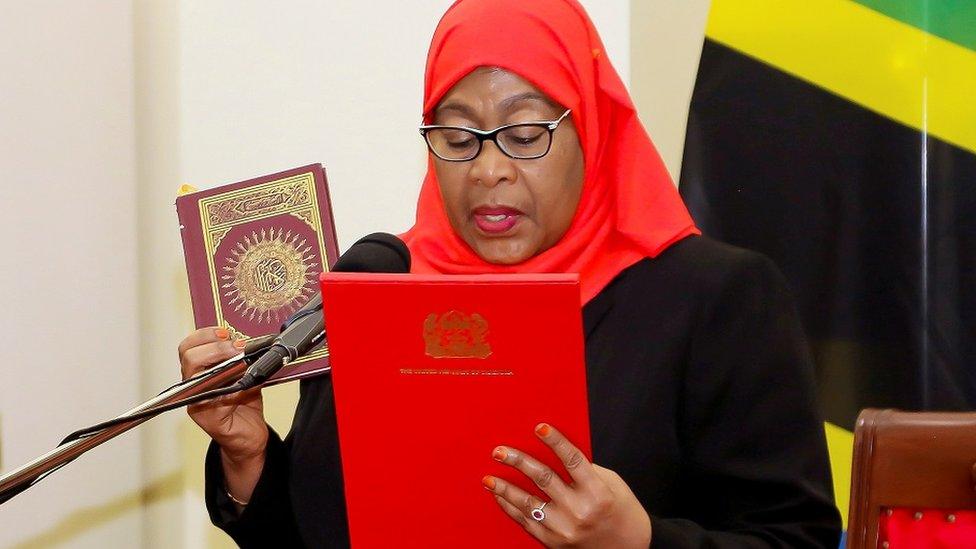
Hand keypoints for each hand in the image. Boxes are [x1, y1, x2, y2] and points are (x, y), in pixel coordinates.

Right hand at [178, 327, 268, 462]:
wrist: (249, 435)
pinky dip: (231, 386)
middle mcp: (192, 385)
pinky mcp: (205, 415)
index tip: (226, 333)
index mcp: (199, 371)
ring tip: (242, 362)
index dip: (205, 335)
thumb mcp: (245, 374)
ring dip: (222, 364)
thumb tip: (253, 344)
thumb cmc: (244, 404)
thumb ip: (244, 359)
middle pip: (189, 356)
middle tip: (238, 348)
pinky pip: (213, 396)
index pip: (189, 346)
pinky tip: (244, 384)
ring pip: (196, 374)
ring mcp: (195, 401)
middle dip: (216, 348)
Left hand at [482, 423, 651, 547]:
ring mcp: (564, 529)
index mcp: (598, 493)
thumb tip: (554, 452)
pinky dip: (511, 507)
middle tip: (500, 451)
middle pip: (544, 479)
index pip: (573, 461)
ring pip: (528, 502)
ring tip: (489, 477)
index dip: (556, 442)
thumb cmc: (621, 511)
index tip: (539, 427)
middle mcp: (580, 511)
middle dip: (519, 462)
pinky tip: (500, 496)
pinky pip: (526, 521)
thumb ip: (586, 470)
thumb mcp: (612, 485)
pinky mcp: (553, 542)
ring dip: (505, 488)